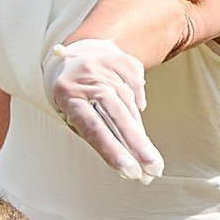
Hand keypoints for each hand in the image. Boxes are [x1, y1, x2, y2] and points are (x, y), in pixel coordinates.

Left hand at [45, 38, 163, 181]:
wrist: (80, 50)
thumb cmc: (71, 90)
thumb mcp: (68, 110)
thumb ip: (90, 130)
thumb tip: (122, 158)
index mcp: (67, 94)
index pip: (92, 127)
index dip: (110, 149)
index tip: (127, 169)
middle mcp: (88, 79)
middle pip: (116, 114)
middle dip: (135, 143)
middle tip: (151, 166)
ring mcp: (108, 67)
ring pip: (129, 105)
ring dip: (139, 135)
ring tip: (150, 160)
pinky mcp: (126, 62)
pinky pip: (137, 91)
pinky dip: (138, 109)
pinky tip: (138, 127)